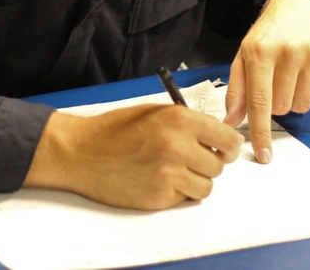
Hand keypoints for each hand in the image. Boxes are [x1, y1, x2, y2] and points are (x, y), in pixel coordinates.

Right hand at [25, 104, 242, 209]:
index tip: (224, 148)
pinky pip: (185, 198)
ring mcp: (169, 175)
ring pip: (206, 186)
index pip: (228, 139)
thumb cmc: (115, 129)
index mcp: (180, 120)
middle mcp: (178, 147)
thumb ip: (187, 122)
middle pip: (219, 165)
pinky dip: (177, 192)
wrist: (82, 152)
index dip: (228, 145)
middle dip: (209, 162)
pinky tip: (158, 179)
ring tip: (175, 170)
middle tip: (192, 157)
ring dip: (195, 180)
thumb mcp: (155, 111)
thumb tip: (215, 136)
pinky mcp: (159, 197)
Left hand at [224, 0, 309, 162]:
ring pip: (304, 105)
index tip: (264, 154)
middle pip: (282, 107)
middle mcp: (288, 52)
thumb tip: (230, 121)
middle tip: (277, 82)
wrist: (304, 1)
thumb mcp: (246, 53)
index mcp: (260, 52)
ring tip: (294, 75)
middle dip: (277, 103)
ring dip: (297, 98)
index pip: (260, 102)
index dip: (261, 132)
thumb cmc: (271, 31)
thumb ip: (237, 88)